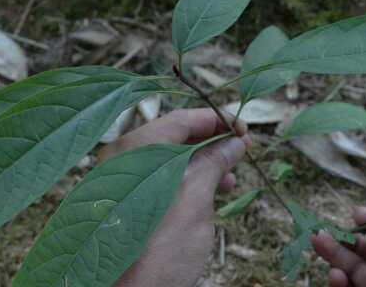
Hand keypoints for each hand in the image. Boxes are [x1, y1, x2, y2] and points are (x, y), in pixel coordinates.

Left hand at [99, 108, 250, 286]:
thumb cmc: (159, 248)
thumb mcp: (196, 197)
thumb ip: (214, 161)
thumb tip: (234, 142)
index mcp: (134, 148)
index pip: (181, 118)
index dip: (217, 120)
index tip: (244, 130)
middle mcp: (122, 159)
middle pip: (174, 137)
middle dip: (212, 142)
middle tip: (241, 151)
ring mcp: (121, 182)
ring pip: (169, 160)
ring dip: (204, 164)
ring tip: (231, 179)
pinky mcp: (127, 204)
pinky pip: (161, 181)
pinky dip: (188, 182)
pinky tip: (210, 194)